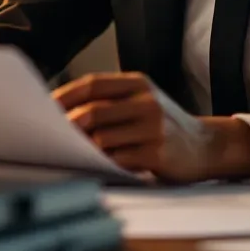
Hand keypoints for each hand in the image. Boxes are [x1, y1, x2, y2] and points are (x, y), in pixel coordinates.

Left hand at [52, 72, 249, 182]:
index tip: (43, 109)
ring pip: (103, 138)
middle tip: (50, 138)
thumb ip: (111, 102)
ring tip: (69, 155)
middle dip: (68, 127)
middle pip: (94, 111)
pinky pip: (118, 159)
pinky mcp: (157, 153)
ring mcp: (153, 127)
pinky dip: (101, 164)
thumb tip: (64, 113)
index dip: (65, 96)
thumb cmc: (163, 125)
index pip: (92, 84)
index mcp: (138, 83)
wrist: (206, 146)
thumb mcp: (142, 102)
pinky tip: (94, 167)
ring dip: (82, 149)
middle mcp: (146, 101)